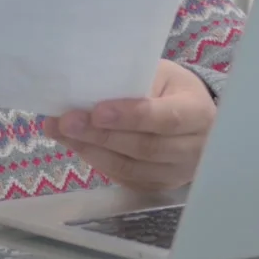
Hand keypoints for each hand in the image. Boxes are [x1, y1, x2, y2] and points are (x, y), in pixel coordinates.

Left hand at [43, 60, 215, 191]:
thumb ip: (134, 81)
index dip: (130, 116)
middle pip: (144, 147)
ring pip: (130, 168)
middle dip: (101, 135)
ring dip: (91, 150)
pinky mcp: (159, 185)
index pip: (165, 118)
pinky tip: (76, 145)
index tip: (97, 111)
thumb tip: (90, 86)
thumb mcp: (162, 73)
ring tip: (61, 132)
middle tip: (66, 121)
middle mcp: (193, 149)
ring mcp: (177, 173)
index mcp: (197, 112)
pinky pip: (125, 179)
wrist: (193, 116)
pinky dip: (97, 162)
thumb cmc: (172, 88)